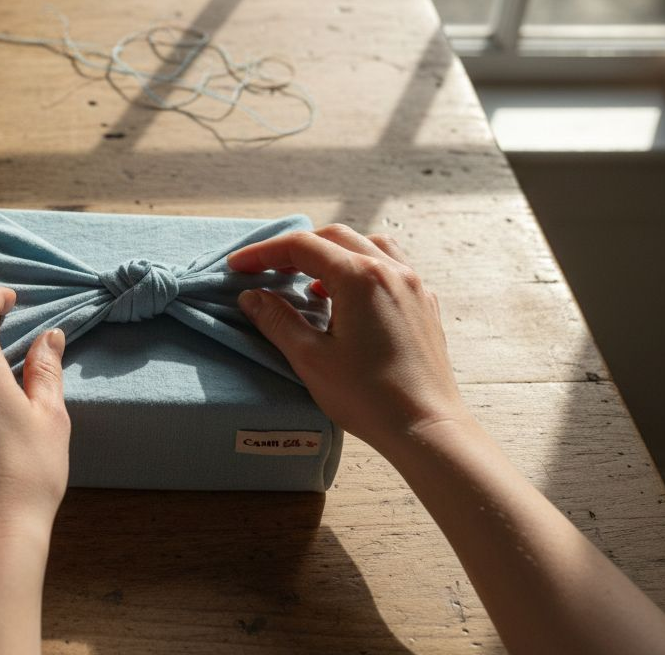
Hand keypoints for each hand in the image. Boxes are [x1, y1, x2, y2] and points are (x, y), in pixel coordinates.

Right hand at [228, 224, 466, 455]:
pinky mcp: (424, 304)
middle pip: (334, 237)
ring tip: (307, 281)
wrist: (426, 427)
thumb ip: (277, 320)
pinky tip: (345, 298)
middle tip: (265, 269)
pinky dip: (359, 268)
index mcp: (360, 278)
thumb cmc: (369, 397)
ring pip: (366, 245)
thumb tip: (252, 296)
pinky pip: (389, 267)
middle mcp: (391, 270)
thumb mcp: (310, 359)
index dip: (264, 253)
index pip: (302, 247)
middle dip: (295, 249)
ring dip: (331, 253)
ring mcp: (413, 285)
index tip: (238, 266)